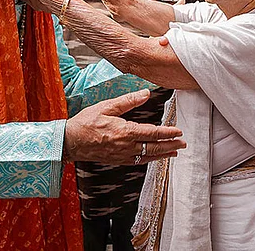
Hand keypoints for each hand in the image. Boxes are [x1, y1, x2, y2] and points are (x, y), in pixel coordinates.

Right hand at [64, 89, 185, 164]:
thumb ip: (128, 101)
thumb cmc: (87, 122)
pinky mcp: (117, 160)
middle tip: (183, 144)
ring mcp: (122, 155)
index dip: (167, 133)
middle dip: (170, 145)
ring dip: (163, 154)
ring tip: (174, 152)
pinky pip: (138, 161)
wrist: (71, 141)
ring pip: (148, 156)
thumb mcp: (107, 106)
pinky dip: (149, 160)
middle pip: (154, 147)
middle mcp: (126, 146)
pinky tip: (154, 157)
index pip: (152, 133)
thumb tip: (146, 93)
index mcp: (125, 131)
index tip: (178, 132)